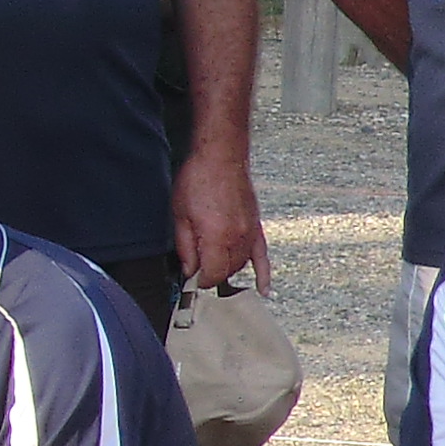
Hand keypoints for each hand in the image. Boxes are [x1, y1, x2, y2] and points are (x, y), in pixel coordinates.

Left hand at [169, 143, 266, 293]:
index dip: (199, 281)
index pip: (212, 275)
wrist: (221, 157)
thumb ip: (185, 247)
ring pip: (241, 264)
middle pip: (227, 271)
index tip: (191, 280)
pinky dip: (263, 273)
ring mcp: (249, 233)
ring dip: (228, 269)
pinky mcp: (256, 226)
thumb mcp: (180, 214)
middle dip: (212, 274)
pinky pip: (262, 256)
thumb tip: (189, 270)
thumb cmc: (199, 179)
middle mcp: (237, 239)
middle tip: (198, 270)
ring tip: (215, 267)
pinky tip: (263, 289)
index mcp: (217, 237)